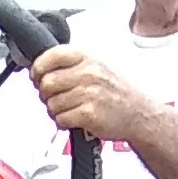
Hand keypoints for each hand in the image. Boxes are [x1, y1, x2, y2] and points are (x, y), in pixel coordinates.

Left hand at [30, 44, 149, 141]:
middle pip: (46, 83)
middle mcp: (88, 72)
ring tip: (69, 109)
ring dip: (55, 110)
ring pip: (51, 104)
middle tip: (55, 97)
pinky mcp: (89, 114)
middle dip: (45, 94)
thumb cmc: (116, 90)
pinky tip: (75, 118)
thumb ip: (71, 64)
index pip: (50, 56)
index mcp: (87, 57)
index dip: (38, 69)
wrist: (139, 112)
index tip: (37, 77)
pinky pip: (60, 119)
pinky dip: (63, 122)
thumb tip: (39, 68)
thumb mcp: (97, 65)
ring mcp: (89, 93)